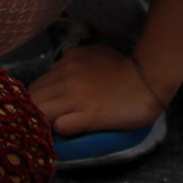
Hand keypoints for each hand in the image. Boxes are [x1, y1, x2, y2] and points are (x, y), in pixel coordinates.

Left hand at [27, 45, 163, 135]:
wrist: (149, 81)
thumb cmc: (124, 69)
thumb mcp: (94, 54)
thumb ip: (74, 62)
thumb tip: (59, 72)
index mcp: (69, 60)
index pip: (37, 84)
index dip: (39, 98)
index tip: (48, 106)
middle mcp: (68, 76)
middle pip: (33, 98)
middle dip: (37, 109)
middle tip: (50, 118)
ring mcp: (76, 97)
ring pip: (40, 112)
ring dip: (46, 120)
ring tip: (59, 123)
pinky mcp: (88, 116)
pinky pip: (60, 126)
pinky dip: (61, 129)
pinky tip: (73, 127)